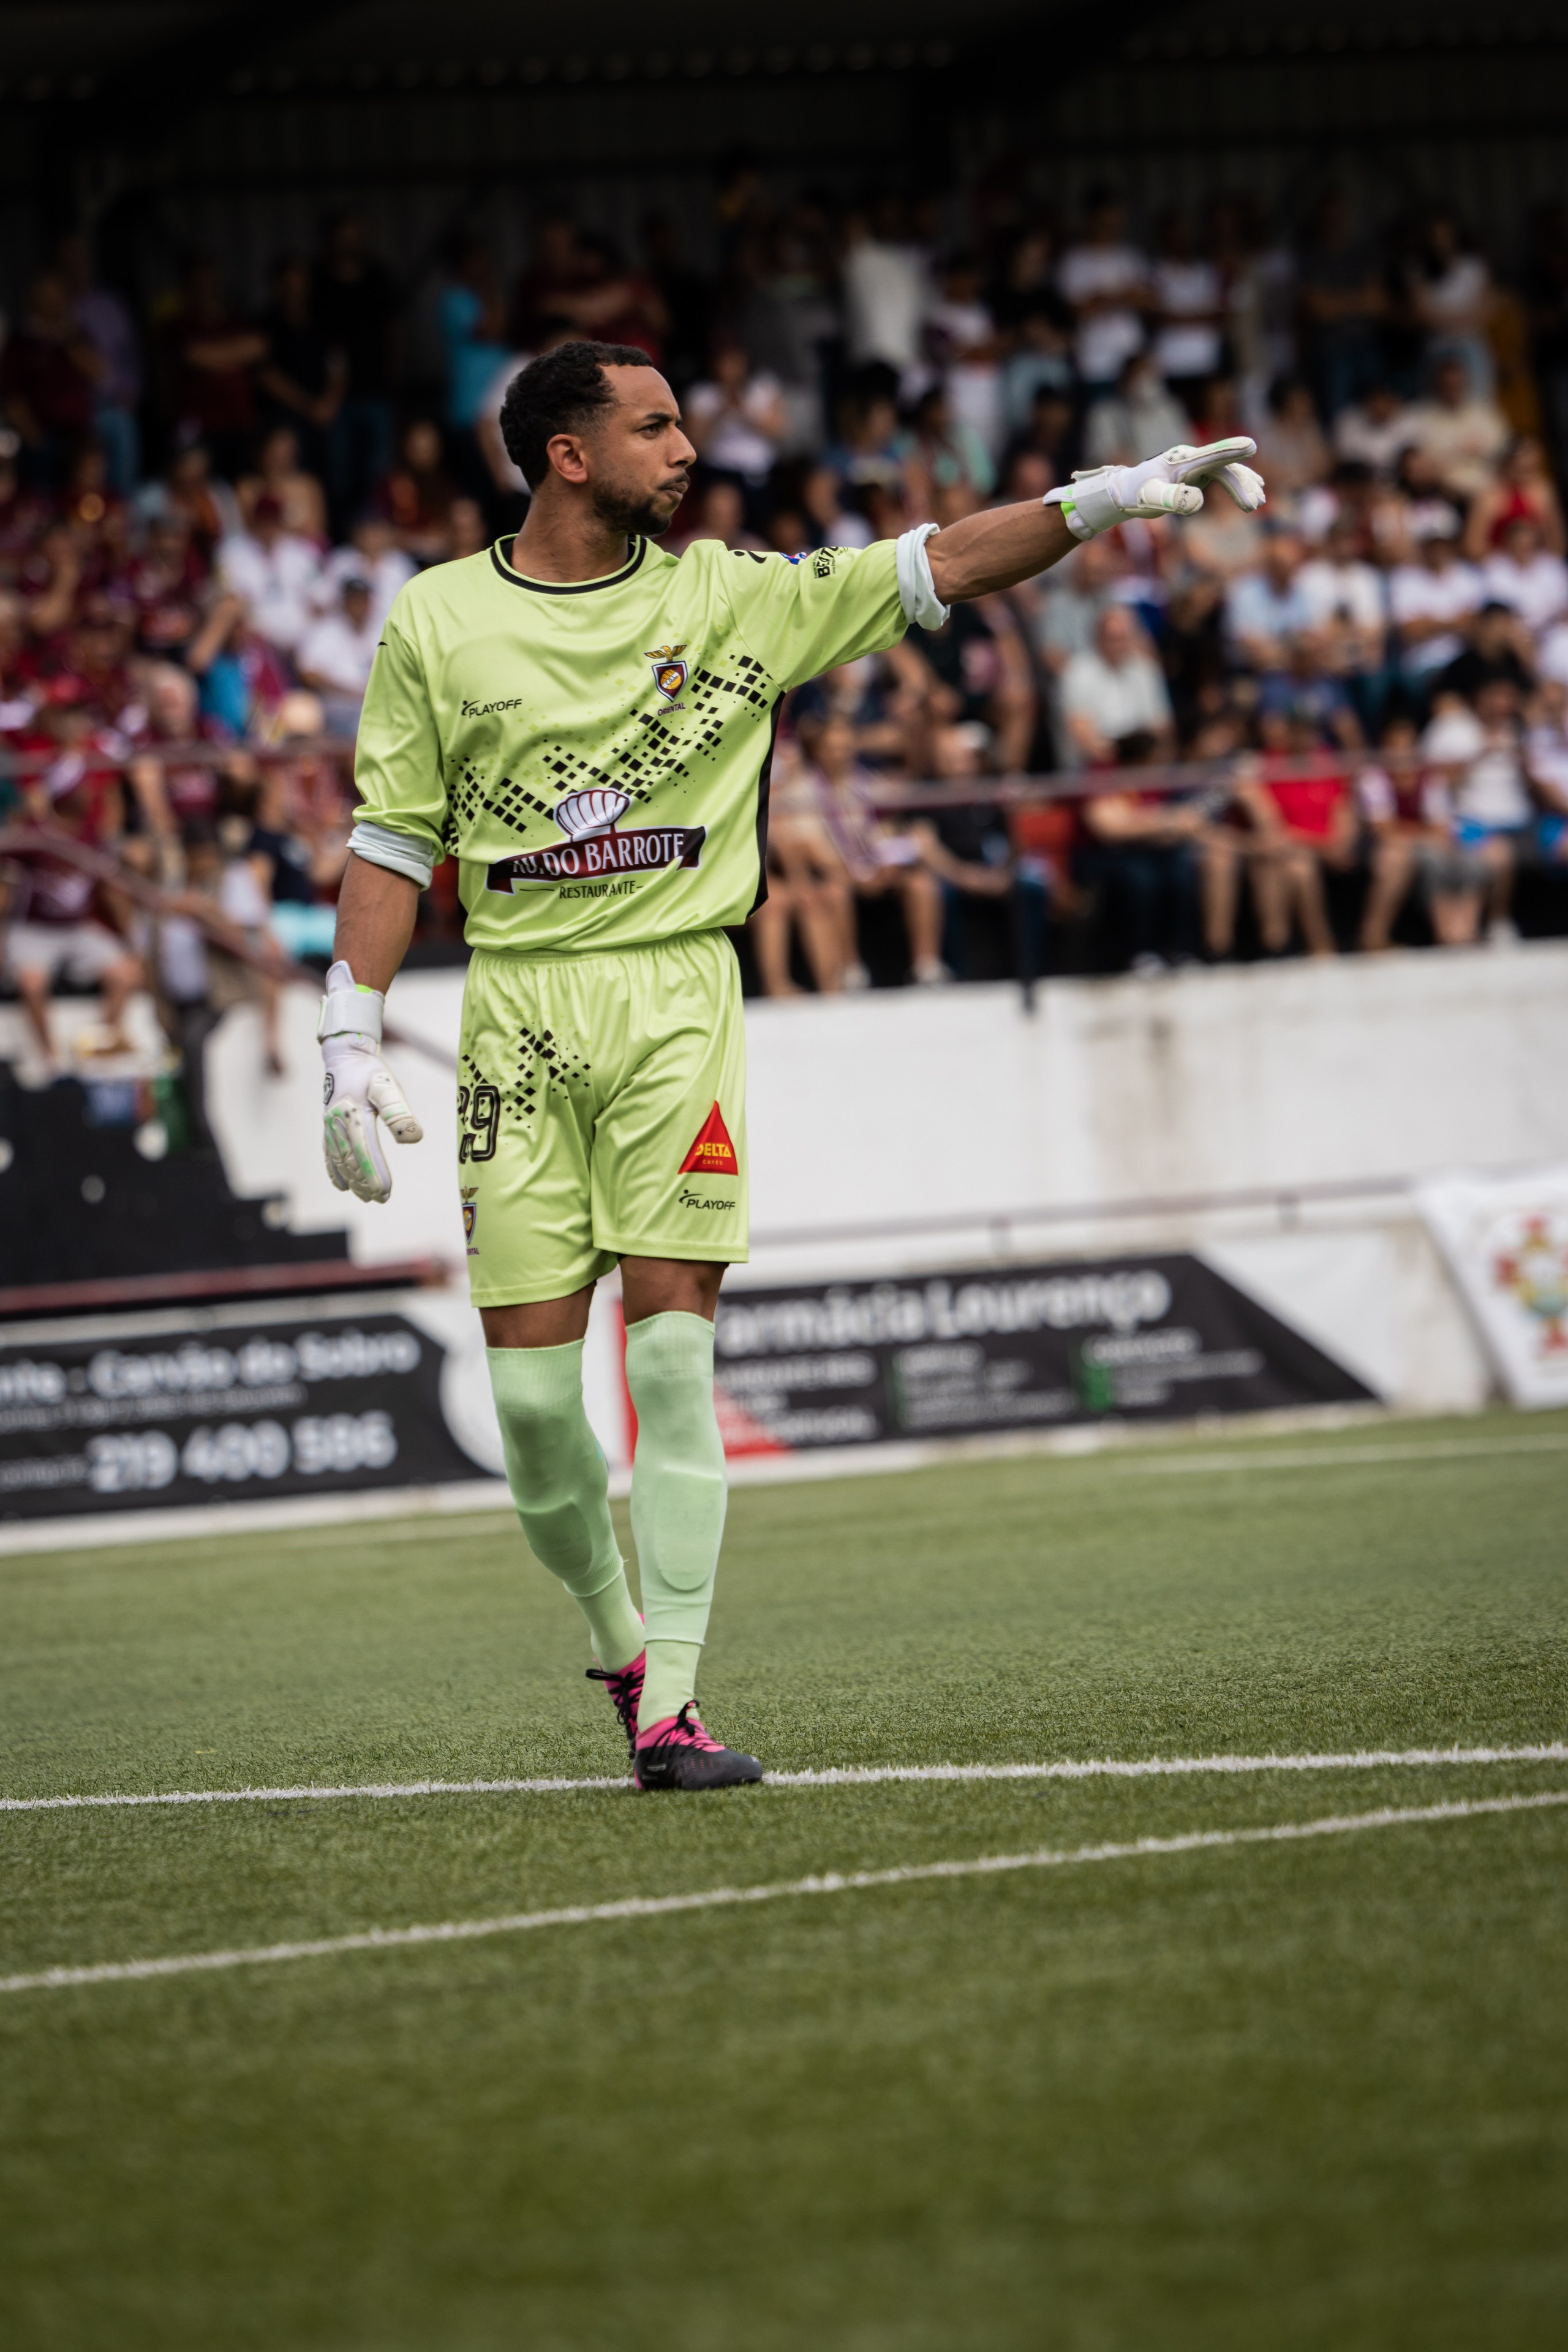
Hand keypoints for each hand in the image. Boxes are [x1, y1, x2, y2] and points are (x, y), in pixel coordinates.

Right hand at [317, 959, 422, 1203]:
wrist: (346, 1053)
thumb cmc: (370, 1070)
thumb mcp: (388, 1085)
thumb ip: (398, 1111)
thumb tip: (412, 1138)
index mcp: (353, 1115)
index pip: (365, 1152)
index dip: (374, 1174)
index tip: (385, 1191)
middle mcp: (338, 1123)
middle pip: (351, 1160)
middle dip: (365, 1182)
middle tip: (380, 1199)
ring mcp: (330, 1126)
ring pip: (340, 1159)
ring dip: (352, 1180)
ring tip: (366, 1197)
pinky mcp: (328, 1125)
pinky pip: (328, 1152)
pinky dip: (334, 1170)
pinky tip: (342, 1185)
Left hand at [1048, 438, 1266, 539]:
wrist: (1126, 490)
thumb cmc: (1136, 494)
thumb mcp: (1150, 498)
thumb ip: (1172, 498)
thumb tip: (1198, 501)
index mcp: (1182, 460)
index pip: (1210, 455)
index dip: (1231, 451)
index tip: (1251, 446)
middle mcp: (1192, 458)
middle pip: (1224, 467)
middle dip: (1241, 485)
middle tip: (1253, 506)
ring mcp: (1197, 464)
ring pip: (1228, 470)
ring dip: (1245, 484)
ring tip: (1259, 502)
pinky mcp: (1199, 473)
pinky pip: (1225, 474)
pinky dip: (1240, 482)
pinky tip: (1257, 488)